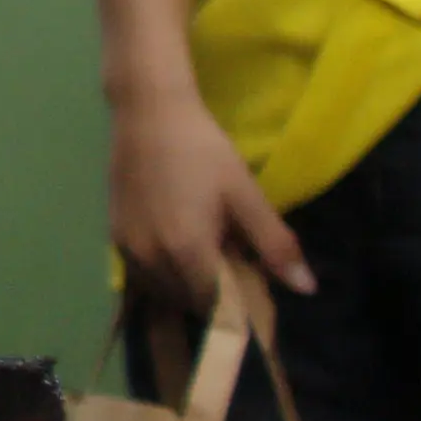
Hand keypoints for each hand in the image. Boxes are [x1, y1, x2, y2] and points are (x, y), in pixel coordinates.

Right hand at [109, 91, 312, 308]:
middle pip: (189, 303)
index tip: (254, 289)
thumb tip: (307, 288)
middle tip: (232, 261)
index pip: (218, 308)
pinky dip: (163, 275)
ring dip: (186, 288)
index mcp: (187, 250)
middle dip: (214, 296)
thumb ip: (275, 244)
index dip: (240, 307)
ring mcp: (127, 249)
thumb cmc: (202, 150)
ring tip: (205, 252)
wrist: (147, 112)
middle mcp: (151, 259)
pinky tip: (177, 247)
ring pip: (162, 293)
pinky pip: (142, 277)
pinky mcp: (114, 237)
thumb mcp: (245, 193)